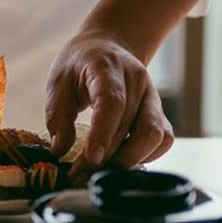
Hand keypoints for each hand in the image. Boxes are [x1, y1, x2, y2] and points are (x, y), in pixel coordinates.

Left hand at [46, 31, 173, 175]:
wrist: (107, 45)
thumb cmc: (78, 64)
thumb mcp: (58, 82)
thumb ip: (58, 115)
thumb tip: (59, 151)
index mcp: (107, 68)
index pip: (112, 103)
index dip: (103, 133)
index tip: (91, 159)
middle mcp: (137, 82)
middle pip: (133, 126)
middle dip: (109, 158)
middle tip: (81, 176)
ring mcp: (152, 97)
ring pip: (156, 136)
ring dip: (130, 160)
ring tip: (100, 173)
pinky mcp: (159, 111)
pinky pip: (163, 140)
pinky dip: (146, 156)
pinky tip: (121, 162)